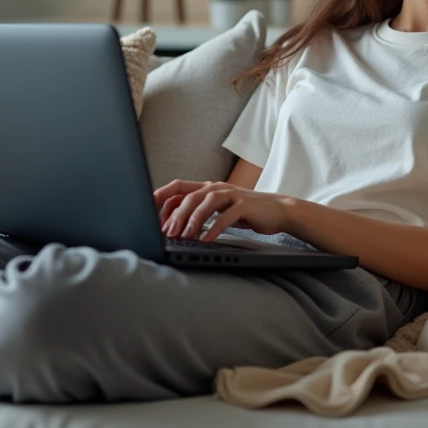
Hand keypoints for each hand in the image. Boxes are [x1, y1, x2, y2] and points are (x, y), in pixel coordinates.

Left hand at [153, 179, 292, 241]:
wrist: (278, 210)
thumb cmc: (245, 211)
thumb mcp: (219, 209)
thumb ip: (200, 212)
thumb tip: (172, 224)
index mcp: (207, 187)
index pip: (178, 188)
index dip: (162, 199)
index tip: (150, 216)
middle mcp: (217, 188)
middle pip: (188, 196)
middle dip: (175, 215)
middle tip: (167, 233)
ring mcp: (231, 194)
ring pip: (204, 202)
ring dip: (191, 220)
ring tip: (184, 236)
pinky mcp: (244, 205)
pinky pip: (225, 216)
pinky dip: (213, 228)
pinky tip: (205, 239)